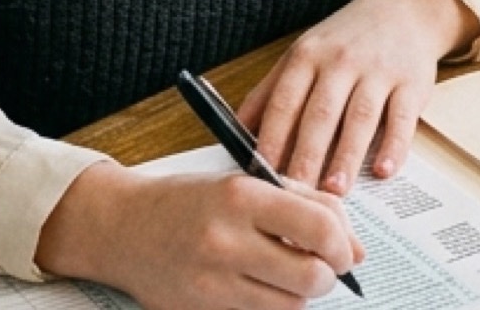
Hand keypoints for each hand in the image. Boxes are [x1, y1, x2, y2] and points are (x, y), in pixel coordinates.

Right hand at [33, 158, 362, 309]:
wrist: (124, 228)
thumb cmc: (191, 201)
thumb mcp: (248, 183)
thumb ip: (307, 205)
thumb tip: (355, 250)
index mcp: (242, 196)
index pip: (318, 226)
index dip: (343, 244)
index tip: (344, 250)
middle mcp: (226, 240)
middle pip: (310, 276)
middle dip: (327, 275)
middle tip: (320, 265)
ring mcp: (212, 283)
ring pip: (290, 305)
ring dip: (301, 293)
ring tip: (286, 273)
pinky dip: (274, 307)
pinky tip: (262, 288)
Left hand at [237, 0, 479, 194]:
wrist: (403, 9)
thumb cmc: (345, 41)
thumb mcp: (303, 54)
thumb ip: (270, 92)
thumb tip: (235, 133)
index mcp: (308, 56)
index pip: (285, 101)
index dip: (272, 138)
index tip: (261, 174)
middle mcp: (341, 61)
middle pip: (320, 114)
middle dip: (306, 156)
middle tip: (296, 195)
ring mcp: (379, 71)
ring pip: (360, 118)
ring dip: (346, 156)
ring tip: (334, 192)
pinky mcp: (412, 83)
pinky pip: (401, 118)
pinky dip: (393, 146)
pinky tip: (383, 171)